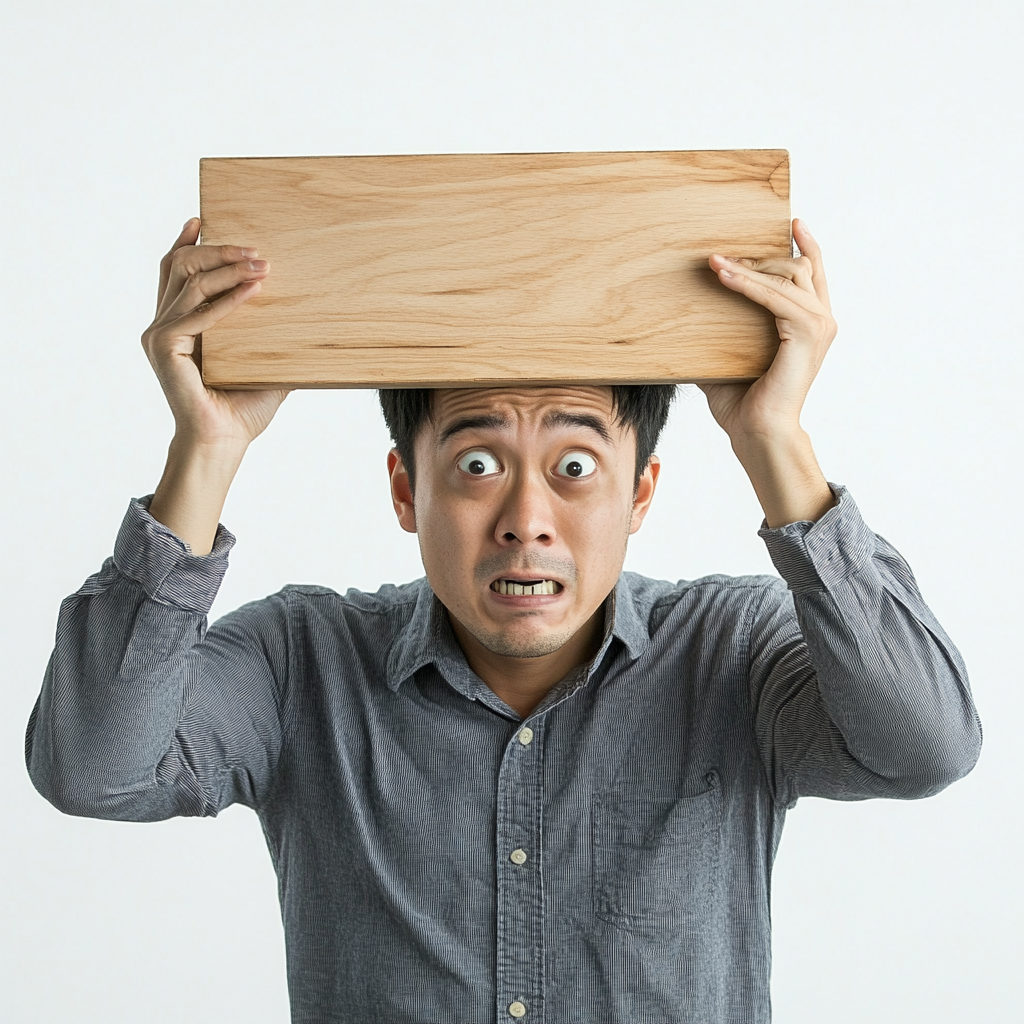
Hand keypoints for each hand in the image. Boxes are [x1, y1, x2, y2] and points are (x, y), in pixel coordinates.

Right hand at [144, 219, 289, 553]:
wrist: (225, 441)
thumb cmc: (241, 407)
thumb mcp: (263, 360)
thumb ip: (272, 335)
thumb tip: (312, 318)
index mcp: (178, 324)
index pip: (175, 271)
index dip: (188, 242)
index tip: (205, 219)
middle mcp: (163, 325)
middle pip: (180, 265)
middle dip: (217, 250)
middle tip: (253, 248)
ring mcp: (161, 335)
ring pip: (190, 283)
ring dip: (228, 268)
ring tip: (262, 264)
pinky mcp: (164, 347)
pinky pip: (199, 314)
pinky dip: (229, 300)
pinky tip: (254, 290)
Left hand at [701, 219, 838, 526]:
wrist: (756, 432)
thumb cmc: (743, 403)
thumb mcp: (726, 358)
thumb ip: (718, 335)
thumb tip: (683, 321)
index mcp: (808, 324)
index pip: (813, 272)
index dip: (805, 244)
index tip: (792, 222)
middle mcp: (820, 321)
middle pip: (799, 266)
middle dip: (763, 254)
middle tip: (724, 253)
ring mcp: (818, 326)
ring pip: (788, 276)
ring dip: (751, 266)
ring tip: (717, 262)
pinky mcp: (807, 333)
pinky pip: (777, 296)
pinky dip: (749, 284)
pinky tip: (724, 276)